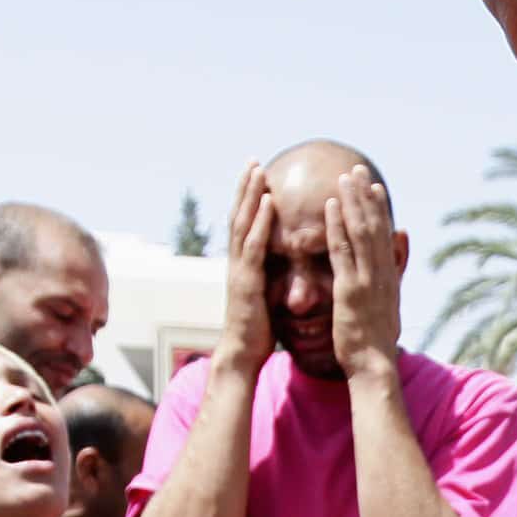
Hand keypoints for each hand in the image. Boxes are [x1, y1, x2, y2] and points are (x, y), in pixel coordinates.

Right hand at [217, 161, 274, 371]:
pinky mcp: (248, 282)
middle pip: (240, 216)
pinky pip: (255, 246)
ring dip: (251, 195)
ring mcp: (240, 270)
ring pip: (243, 224)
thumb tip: (278, 267)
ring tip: (258, 171)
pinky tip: (269, 202)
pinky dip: (261, 221)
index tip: (257, 176)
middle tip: (253, 161)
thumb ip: (268, 278)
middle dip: (246, 188)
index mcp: (244, 265)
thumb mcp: (264, 297)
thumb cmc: (257, 331)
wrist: (242, 355)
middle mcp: (238, 262)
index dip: (249, 200)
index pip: (245, 224)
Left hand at [322, 165, 400, 376]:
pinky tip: (331, 207)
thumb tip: (401, 242)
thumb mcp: (389, 303)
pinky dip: (338, 226)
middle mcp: (381, 274)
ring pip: (360, 233)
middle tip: (357, 170)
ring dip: (352, 203)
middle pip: (374, 227)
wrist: (373, 365)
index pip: (384, 235)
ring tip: (344, 179)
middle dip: (365, 197)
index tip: (372, 186)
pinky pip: (342, 252)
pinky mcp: (350, 290)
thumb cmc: (376, 340)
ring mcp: (367, 280)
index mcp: (389, 277)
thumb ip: (393, 272)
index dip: (379, 208)